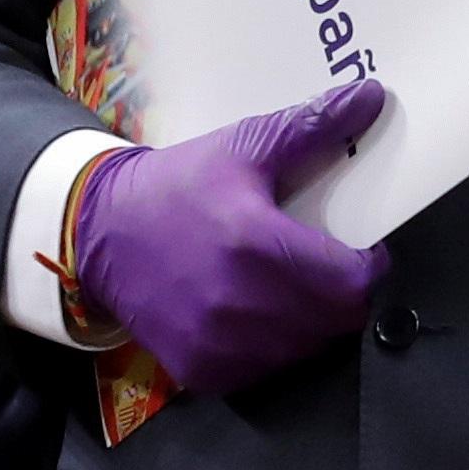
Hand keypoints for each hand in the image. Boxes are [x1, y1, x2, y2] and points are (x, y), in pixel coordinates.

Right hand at [72, 80, 388, 397]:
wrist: (97, 232)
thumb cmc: (176, 186)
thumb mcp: (242, 148)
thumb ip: (311, 127)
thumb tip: (371, 97)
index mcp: (255, 245)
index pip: (354, 282)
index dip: (368, 265)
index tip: (360, 249)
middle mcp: (241, 305)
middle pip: (338, 319)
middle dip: (344, 292)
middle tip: (328, 266)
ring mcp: (220, 346)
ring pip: (307, 348)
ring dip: (313, 321)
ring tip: (292, 286)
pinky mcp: (203, 372)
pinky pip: (267, 370)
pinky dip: (274, 347)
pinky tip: (257, 313)